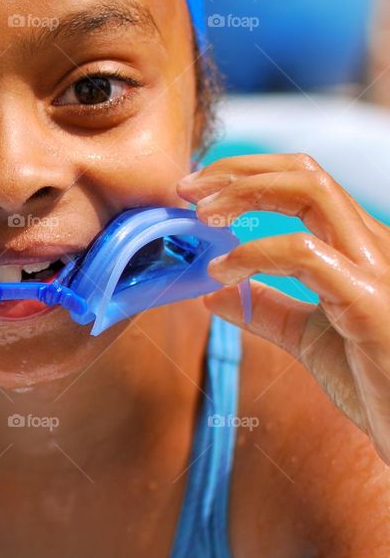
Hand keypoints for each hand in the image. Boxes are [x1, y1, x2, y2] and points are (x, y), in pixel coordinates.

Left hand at [177, 153, 389, 464]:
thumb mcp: (312, 338)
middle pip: (306, 172)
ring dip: (244, 194)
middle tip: (186, 190)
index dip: (247, 174)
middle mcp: (373, 244)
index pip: (305, 181)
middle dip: (238, 171)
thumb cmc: (379, 386)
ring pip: (311, 191)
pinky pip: (306, 252)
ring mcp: (375, 268)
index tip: (197, 191)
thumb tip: (213, 293)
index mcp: (360, 247)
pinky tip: (224, 272)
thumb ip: (269, 310)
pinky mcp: (370, 300)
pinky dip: (254, 253)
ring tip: (202, 217)